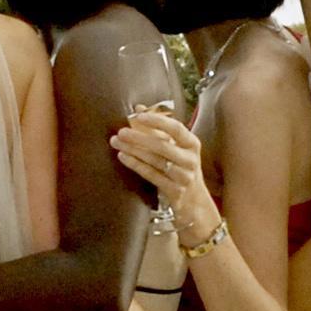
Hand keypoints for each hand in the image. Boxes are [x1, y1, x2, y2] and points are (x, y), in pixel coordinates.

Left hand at [112, 110, 221, 235]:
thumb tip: (138, 108)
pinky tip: (123, 157)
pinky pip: (152, 175)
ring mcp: (183, 176)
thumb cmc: (181, 168)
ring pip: (155, 160)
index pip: (176, 128)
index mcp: (192, 144)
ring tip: (117, 142)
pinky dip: (136, 165)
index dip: (157, 121)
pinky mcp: (175, 191)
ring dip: (133, 150)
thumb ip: (158, 128)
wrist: (194, 201)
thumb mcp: (176, 147)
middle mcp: (190, 159)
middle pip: (163, 145)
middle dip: (139, 137)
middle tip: (121, 132)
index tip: (138, 116)